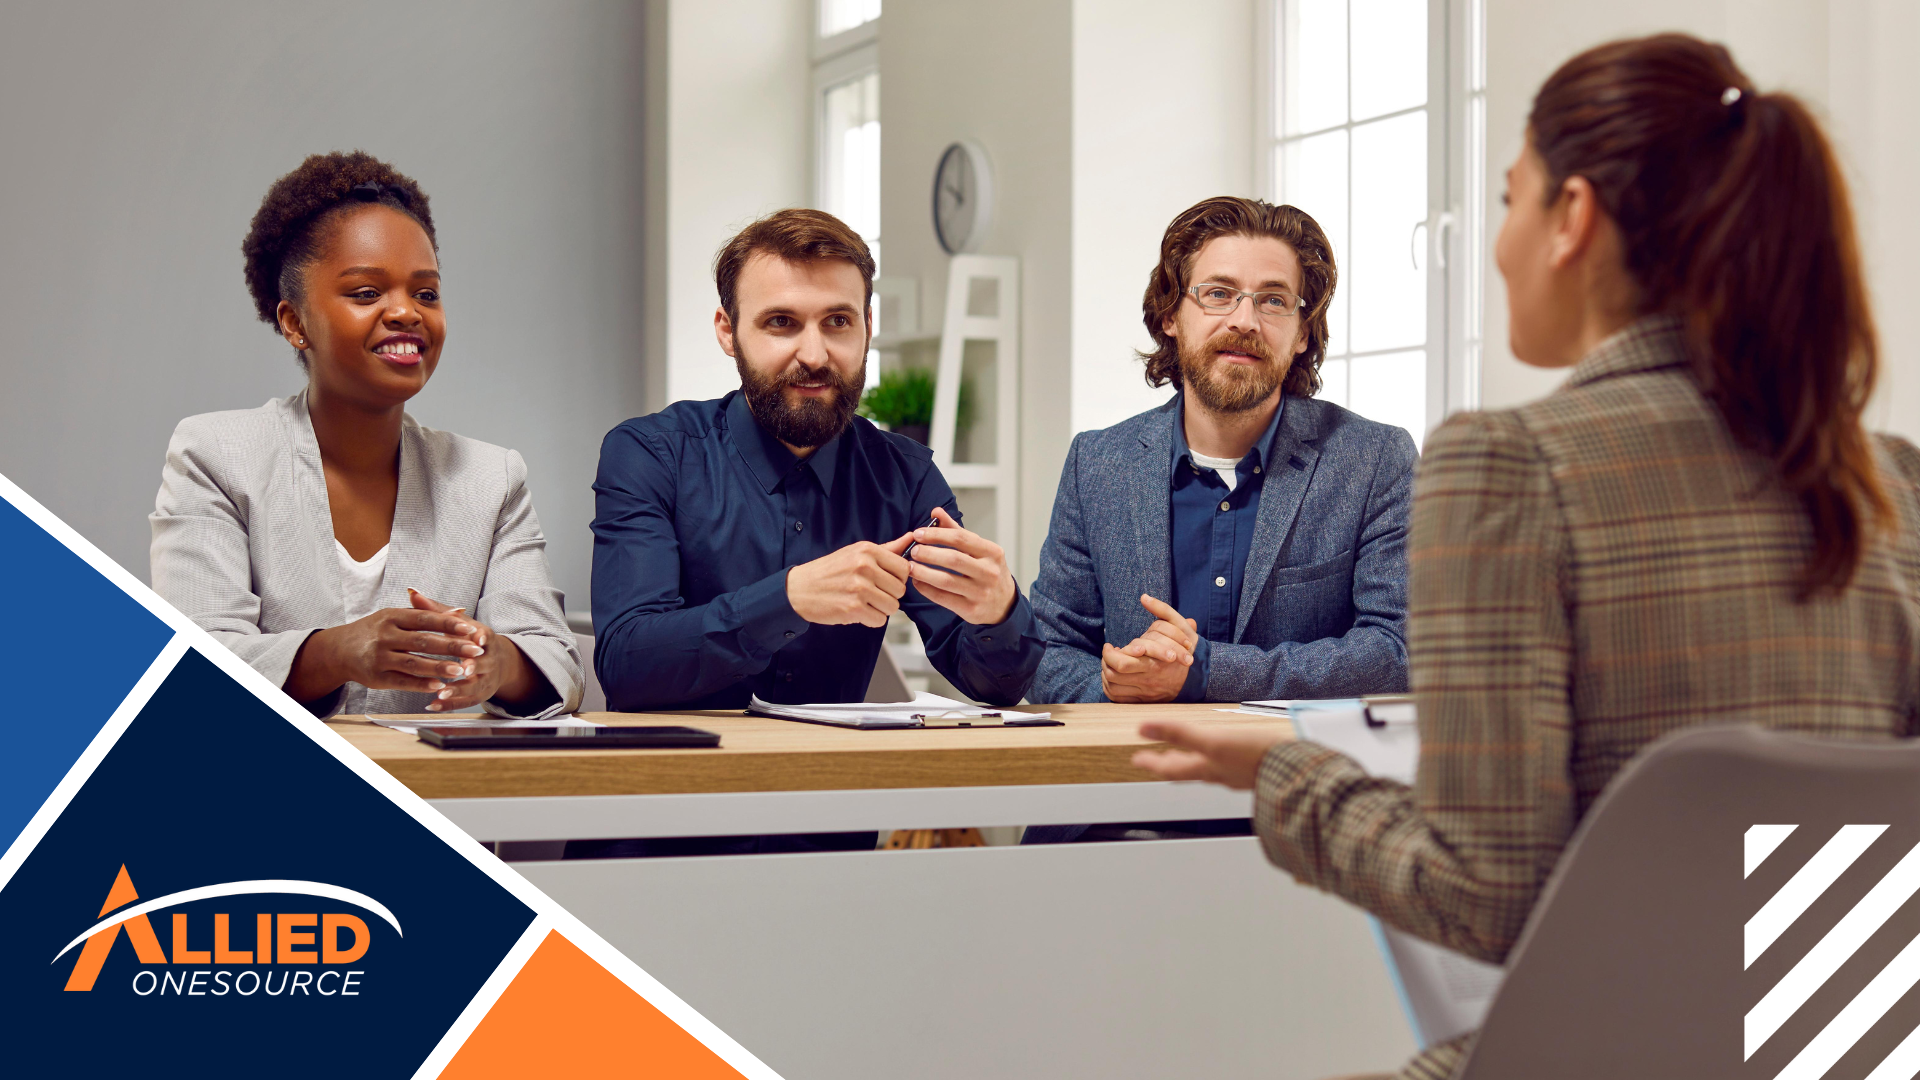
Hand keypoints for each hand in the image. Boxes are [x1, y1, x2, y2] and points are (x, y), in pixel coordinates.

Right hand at [286, 592, 484, 703]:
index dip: (448, 625)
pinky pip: (402, 682)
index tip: (471, 630)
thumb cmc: (375, 630)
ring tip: (461, 671)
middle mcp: (384, 636)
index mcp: (391, 617)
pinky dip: (421, 684)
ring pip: (413, 663)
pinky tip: (439, 685)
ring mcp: (379, 657)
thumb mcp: (396, 616)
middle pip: (423, 641)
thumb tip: (460, 611)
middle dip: (452, 647)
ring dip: (439, 668)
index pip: (425, 619)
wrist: (340, 650)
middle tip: (476, 652)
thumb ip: (427, 614)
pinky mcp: (376, 677)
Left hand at [405, 590, 540, 711]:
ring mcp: (485, 678)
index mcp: (484, 639)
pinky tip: (433, 705)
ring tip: (440, 693)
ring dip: (458, 690)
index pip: (486, 638)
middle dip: (472, 667)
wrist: (497, 660)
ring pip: (474, 686)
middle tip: (461, 670)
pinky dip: (449, 704)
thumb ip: (434, 609)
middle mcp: (489, 659)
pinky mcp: (479, 694)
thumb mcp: (457, 622)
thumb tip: (412, 592)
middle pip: (483, 663)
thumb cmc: (470, 637)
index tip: (477, 642)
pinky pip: (465, 702)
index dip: (482, 640)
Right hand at [788, 536, 912, 627]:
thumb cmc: (830, 571)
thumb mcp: (856, 553)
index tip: (885, 580)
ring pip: (892, 606)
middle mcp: (865, 567)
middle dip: (889, 595)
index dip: (898, 578)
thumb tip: (911, 537)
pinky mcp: (853, 608)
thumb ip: (887, 549)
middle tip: (871, 593)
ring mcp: (860, 588)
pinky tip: (857, 611)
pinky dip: (871, 619)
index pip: (904, 568)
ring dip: (880, 609)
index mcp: (867, 550)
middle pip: (900, 590)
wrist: (799, 589)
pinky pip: (880, 620)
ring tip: (864, 602)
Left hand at [904, 507, 1017, 624]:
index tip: (919, 533)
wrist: (1004, 605)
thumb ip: (957, 531)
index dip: (936, 534)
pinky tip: (918, 582)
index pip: (961, 538)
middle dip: (928, 553)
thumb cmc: (988, 572)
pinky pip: (943, 598)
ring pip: (946, 580)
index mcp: (992, 552)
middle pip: (953, 559)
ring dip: (923, 572)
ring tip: (910, 566)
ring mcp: (981, 592)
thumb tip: (936, 512)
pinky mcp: (971, 609)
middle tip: (913, 550)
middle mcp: (989, 572)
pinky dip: (927, 589)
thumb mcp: (980, 550)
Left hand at [1100, 594, 1198, 702]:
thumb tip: (1144, 597)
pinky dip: (1110, 686)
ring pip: (1113, 686)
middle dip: (1105, 662)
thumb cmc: (1185, 648)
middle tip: (1108, 653)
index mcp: (1155, 664)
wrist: (1198, 677)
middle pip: (1114, 675)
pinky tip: (1113, 676)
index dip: (1110, 654)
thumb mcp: (1179, 626)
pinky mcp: (1142, 701)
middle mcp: (1148, 681)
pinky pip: (1117, 698)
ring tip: (1110, 663)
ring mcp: (1145, 693)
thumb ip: (1162, 610)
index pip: (1122, 663)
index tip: (1111, 645)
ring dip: (1106, 673)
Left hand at [1131, 720, 1289, 790]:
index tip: (1137, 759)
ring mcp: (1239, 773)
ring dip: (1194, 761)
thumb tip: (1142, 728)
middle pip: (1188, 770)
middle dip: (1170, 764)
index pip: (1171, 769)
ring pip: (1209, 769)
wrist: (1296, 771)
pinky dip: (1220, 760)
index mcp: (1207, 768)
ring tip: (1189, 755)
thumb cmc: (1256, 757)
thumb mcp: (1212, 741)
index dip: (1152, 762)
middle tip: (1155, 759)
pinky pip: (1230, 766)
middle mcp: (1221, 774)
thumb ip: (1179, 734)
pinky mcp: (1257, 768)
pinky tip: (1229, 755)